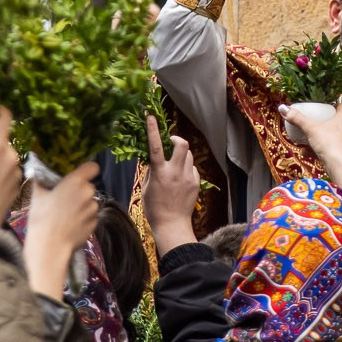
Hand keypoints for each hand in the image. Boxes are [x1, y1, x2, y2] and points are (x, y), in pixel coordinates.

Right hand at [21, 160, 100, 298]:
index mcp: (75, 182)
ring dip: (82, 206)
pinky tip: (70, 225)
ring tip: (66, 215)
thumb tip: (37, 172)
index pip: (92, 167)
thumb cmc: (41, 218)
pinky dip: (83, 219)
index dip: (87, 170)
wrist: (49, 246)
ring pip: (90, 203)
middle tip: (64, 200)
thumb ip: (41, 181)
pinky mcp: (95, 224)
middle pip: (88, 187)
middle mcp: (88, 193)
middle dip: (79, 191)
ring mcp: (93, 210)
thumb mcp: (37, 196)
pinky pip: (90, 217)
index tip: (79, 175)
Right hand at [141, 115, 200, 250]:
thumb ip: (150, 171)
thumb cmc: (154, 208)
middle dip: (177, 139)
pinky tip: (181, 178)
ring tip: (174, 164)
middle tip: (171, 142)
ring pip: (188, 155)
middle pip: (182, 144)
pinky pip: (192, 168)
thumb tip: (152, 159)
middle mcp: (175, 172)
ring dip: (181, 154)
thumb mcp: (145, 188)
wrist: (172, 225)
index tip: (151, 116)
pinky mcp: (196, 183)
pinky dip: (186, 168)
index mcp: (159, 173)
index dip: (153, 129)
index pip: (155, 145)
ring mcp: (187, 177)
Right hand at [290, 103, 341, 205]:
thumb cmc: (330, 144)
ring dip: (325, 139)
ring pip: (337, 137)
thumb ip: (297, 118)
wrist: (340, 166)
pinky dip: (324, 151)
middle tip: (318, 124)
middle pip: (340, 122)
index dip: (336, 106)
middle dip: (328, 123)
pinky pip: (335, 150)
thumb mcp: (310, 128)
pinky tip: (309, 153)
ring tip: (311, 141)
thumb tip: (283, 108)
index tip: (327, 108)